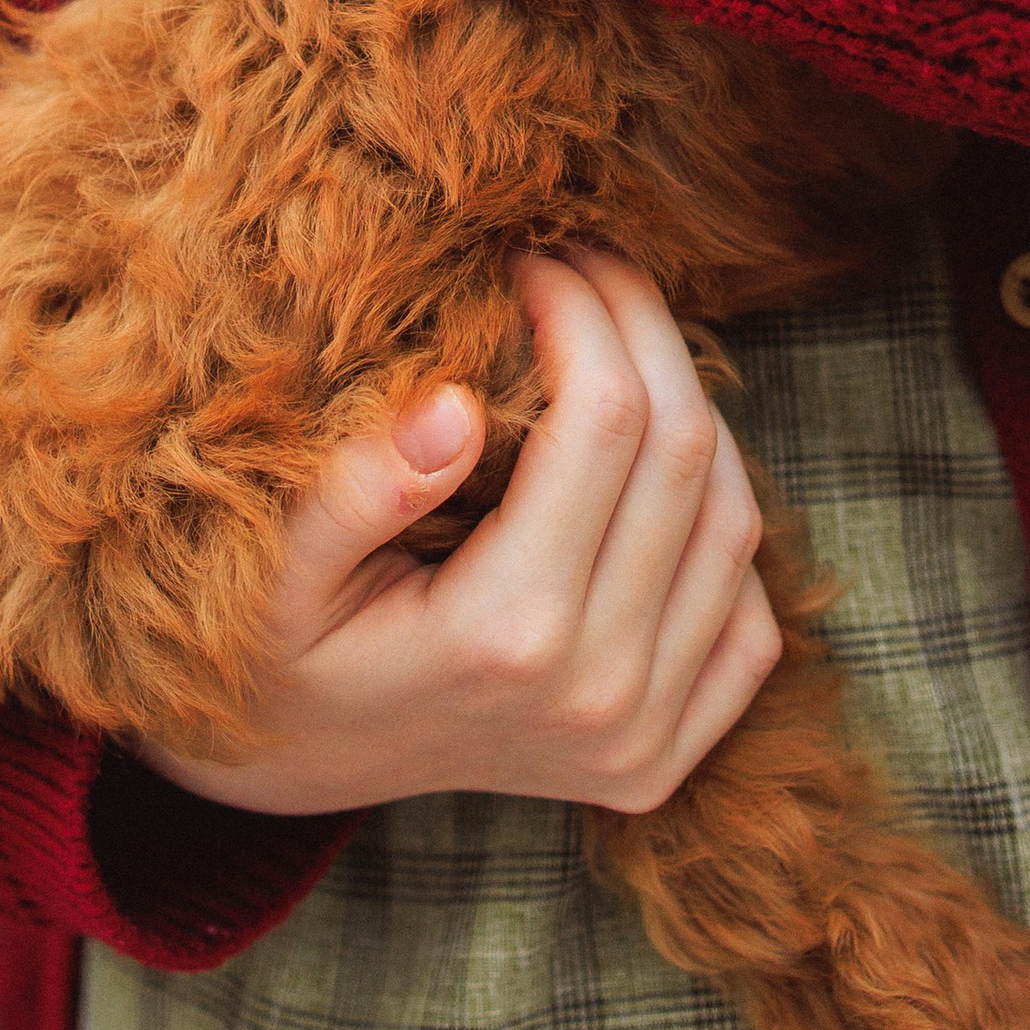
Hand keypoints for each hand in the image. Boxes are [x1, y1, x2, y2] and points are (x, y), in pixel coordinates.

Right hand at [135, 249, 781, 816]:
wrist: (301, 770)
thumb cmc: (280, 651)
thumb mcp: (278, 575)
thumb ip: (357, 492)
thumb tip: (454, 405)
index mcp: (506, 636)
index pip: (607, 420)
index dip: (584, 310)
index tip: (531, 259)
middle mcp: (599, 693)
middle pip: (686, 453)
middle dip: (644, 327)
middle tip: (585, 266)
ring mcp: (644, 736)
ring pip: (735, 521)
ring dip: (693, 409)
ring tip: (619, 346)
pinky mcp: (665, 760)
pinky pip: (750, 620)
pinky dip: (722, 528)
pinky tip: (654, 474)